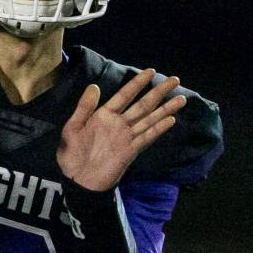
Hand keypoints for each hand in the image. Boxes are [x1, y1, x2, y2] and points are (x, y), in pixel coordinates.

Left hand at [56, 69, 186, 190]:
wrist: (77, 181)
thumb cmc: (71, 154)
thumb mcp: (72, 127)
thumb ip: (84, 107)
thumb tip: (94, 86)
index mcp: (104, 115)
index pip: (125, 95)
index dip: (137, 83)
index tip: (151, 71)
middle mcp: (119, 124)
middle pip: (143, 104)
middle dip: (158, 92)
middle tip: (175, 80)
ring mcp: (126, 137)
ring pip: (149, 119)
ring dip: (165, 109)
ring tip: (181, 99)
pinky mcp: (130, 151)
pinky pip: (146, 137)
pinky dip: (158, 129)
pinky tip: (170, 120)